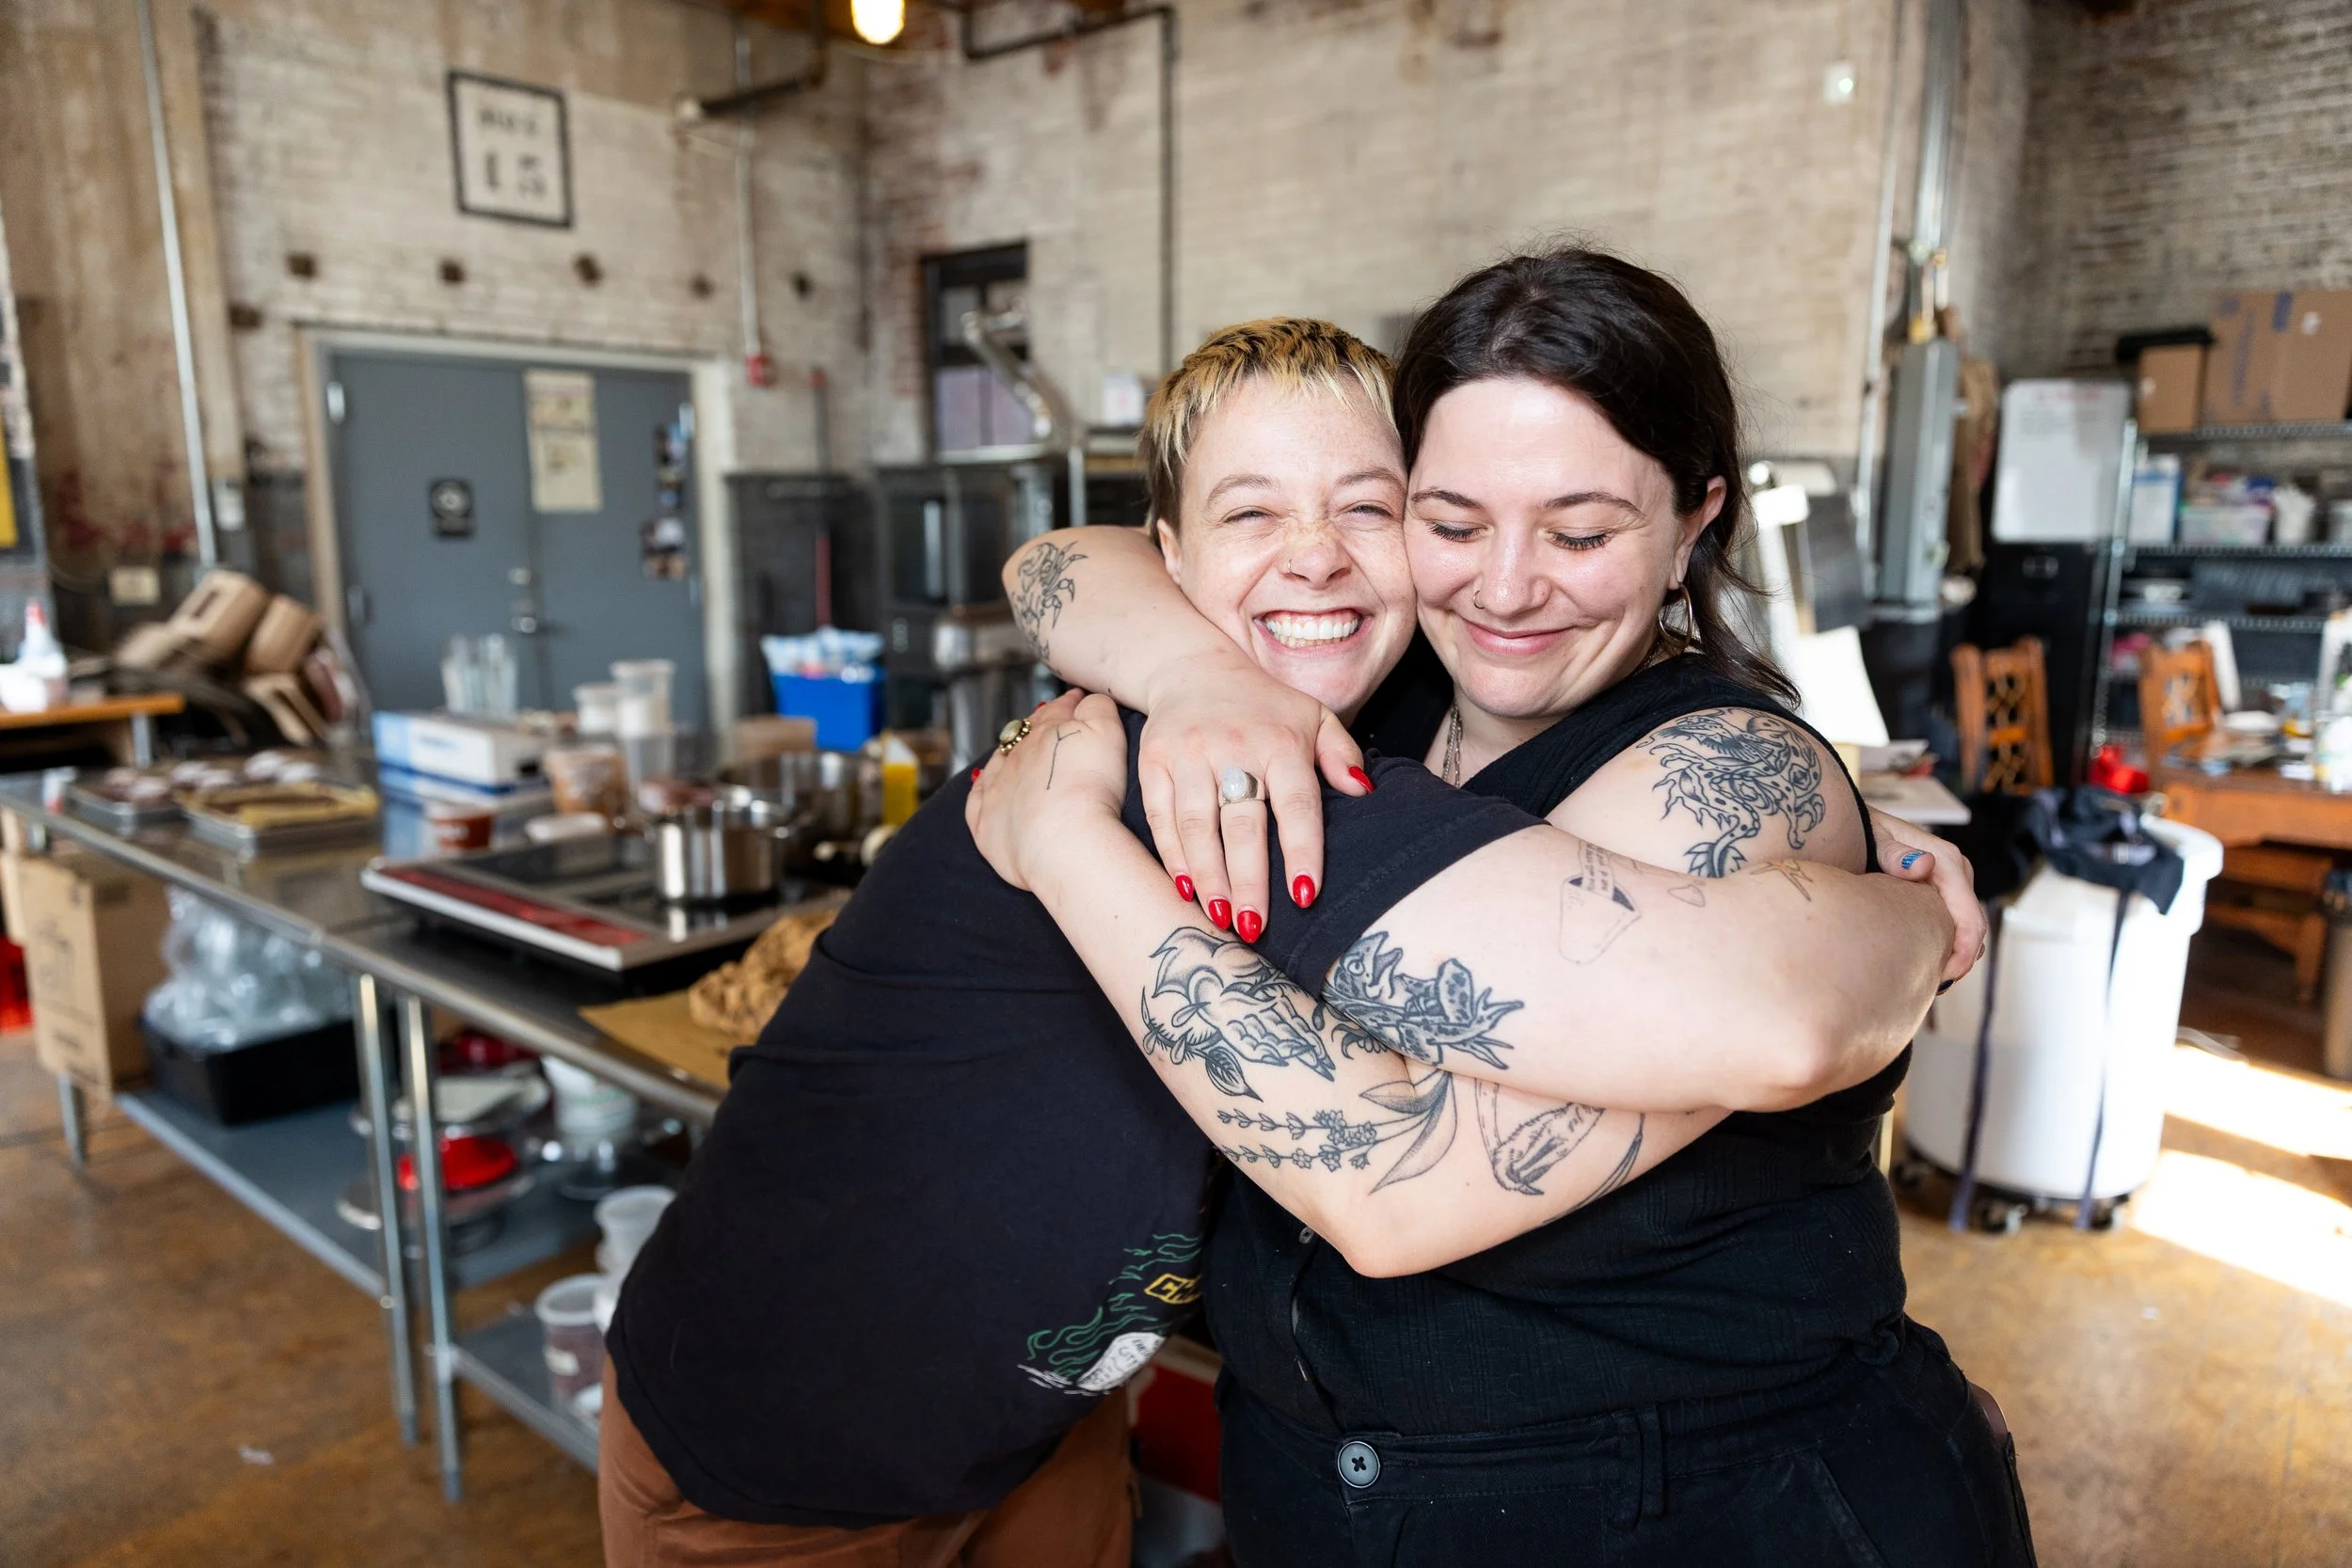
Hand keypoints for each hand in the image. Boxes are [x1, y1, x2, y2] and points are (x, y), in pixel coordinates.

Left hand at [967, 690, 1127, 891]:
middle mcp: (1018, 755)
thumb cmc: (1090, 791)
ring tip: (1021, 754)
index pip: (1060, 708)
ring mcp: (998, 788)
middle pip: (1027, 732)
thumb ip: (1098, 707)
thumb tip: (1087, 700)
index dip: (1071, 702)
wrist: (1064, 844)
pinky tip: (988, 788)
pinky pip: (977, 799)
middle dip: (1039, 725)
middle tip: (1052, 725)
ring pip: (1000, 761)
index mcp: (1048, 732)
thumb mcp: (1107, 732)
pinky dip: (982, 790)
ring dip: (1009, 754)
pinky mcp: (986, 823)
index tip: (1078, 700)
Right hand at [1137, 648, 1367, 940]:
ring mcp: (1189, 753)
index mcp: (1281, 740)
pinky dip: (1173, 855)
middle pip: (1243, 823)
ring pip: (1197, 825)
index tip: (1305, 896)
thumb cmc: (1264, 706)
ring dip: (1209, 876)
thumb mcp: (1313, 716)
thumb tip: (1363, 792)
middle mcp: (1233, 746)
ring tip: (1221, 917)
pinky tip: (1187, 889)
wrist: (1192, 666)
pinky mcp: (1154, 760)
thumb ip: (1342, 754)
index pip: (1296, 803)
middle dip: (1249, 880)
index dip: (1302, 851)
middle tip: (1254, 927)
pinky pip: (1161, 816)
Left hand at [1869, 808, 1986, 982]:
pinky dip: (1949, 944)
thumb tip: (1924, 866)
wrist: (1859, 825)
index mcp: (1948, 862)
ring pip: (1968, 929)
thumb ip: (1896, 855)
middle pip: (1973, 928)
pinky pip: (1957, 923)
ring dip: (1955, 955)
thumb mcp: (1875, 840)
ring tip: (1928, 979)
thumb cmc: (1864, 833)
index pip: (1970, 918)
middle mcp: (1958, 872)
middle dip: (1959, 961)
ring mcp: (1955, 882)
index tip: (1944, 977)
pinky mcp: (1947, 891)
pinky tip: (1927, 961)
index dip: (1962, 953)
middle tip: (1931, 987)